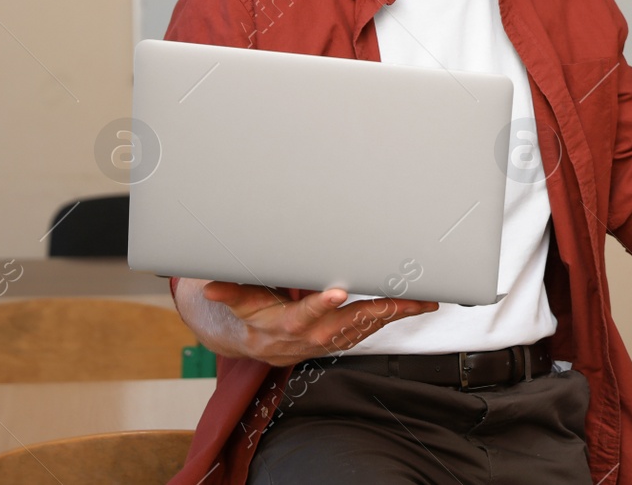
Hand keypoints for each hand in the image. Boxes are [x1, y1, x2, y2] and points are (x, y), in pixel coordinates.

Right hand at [201, 281, 438, 366]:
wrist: (262, 345)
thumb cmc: (256, 316)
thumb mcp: (243, 303)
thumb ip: (231, 293)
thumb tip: (210, 286)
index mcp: (289, 325)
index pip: (306, 315)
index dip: (321, 305)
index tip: (337, 292)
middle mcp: (315, 336)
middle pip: (349, 323)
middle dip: (379, 310)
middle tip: (404, 297)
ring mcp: (333, 340)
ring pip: (369, 327)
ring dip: (396, 314)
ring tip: (422, 300)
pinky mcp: (346, 339)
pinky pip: (374, 329)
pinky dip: (395, 317)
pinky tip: (416, 306)